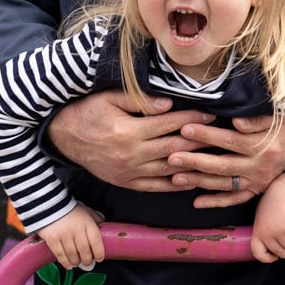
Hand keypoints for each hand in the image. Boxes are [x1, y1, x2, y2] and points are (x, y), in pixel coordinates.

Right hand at [37, 203, 104, 269]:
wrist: (50, 205)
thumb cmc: (71, 210)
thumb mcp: (88, 212)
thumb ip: (96, 221)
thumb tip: (104, 230)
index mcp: (88, 223)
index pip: (96, 242)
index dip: (99, 253)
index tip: (99, 258)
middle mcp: (77, 230)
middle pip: (85, 251)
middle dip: (87, 260)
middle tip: (88, 263)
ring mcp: (64, 235)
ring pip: (72, 255)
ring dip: (76, 262)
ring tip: (77, 263)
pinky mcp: (52, 239)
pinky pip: (60, 255)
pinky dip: (65, 262)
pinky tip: (68, 265)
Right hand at [47, 91, 209, 190]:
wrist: (62, 137)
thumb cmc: (88, 111)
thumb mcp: (109, 98)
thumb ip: (140, 101)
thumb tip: (169, 104)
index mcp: (128, 131)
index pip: (168, 125)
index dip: (192, 120)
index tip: (211, 115)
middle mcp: (130, 155)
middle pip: (174, 149)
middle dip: (200, 143)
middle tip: (221, 137)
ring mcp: (129, 172)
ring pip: (168, 170)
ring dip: (193, 166)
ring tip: (214, 160)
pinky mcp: (126, 183)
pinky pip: (156, 187)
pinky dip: (175, 184)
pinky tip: (191, 179)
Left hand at [169, 113, 284, 207]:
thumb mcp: (279, 118)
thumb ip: (257, 120)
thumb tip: (236, 121)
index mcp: (261, 146)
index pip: (228, 140)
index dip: (206, 134)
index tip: (185, 128)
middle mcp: (258, 167)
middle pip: (221, 164)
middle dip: (194, 161)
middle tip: (171, 157)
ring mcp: (257, 181)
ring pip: (223, 184)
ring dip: (198, 182)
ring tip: (175, 177)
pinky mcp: (257, 190)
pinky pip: (234, 199)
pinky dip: (216, 202)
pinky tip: (196, 201)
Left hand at [250, 174, 284, 262]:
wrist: (283, 190)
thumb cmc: (273, 201)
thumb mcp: (262, 217)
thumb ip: (264, 229)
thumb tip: (270, 241)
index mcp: (258, 232)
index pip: (258, 253)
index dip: (267, 258)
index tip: (275, 256)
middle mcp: (267, 234)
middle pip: (279, 253)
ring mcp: (279, 232)